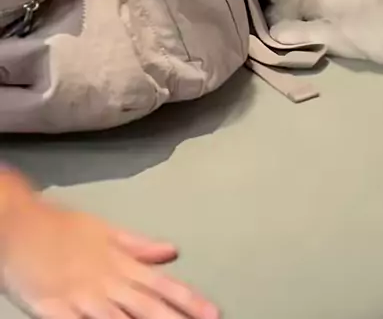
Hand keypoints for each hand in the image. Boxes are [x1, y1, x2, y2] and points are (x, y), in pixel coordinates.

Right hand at [0, 171, 218, 318]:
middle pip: (148, 306)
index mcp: (119, 262)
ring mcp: (82, 297)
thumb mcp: (103, 230)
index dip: (188, 299)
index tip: (213, 312)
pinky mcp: (56, 311)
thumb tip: (172, 250)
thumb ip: (137, 244)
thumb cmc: (61, 227)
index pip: (161, 284)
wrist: (18, 223)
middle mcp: (107, 281)